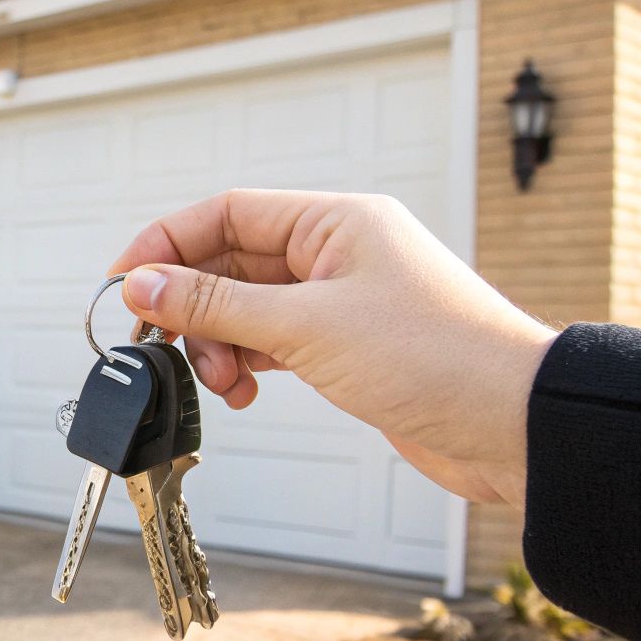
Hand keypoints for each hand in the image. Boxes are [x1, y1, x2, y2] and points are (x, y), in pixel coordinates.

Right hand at [110, 189, 556, 508]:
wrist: (517, 427)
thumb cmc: (436, 359)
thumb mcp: (307, 327)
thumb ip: (216, 305)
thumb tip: (141, 284)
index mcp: (335, 221)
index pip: (225, 213)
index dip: (166, 243)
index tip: (123, 282)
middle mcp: (337, 252)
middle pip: (230, 262)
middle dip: (192, 306)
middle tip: (163, 344)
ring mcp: (342, 301)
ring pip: (248, 308)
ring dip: (219, 343)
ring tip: (223, 381)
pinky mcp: (348, 347)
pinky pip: (273, 342)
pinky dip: (248, 364)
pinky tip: (245, 391)